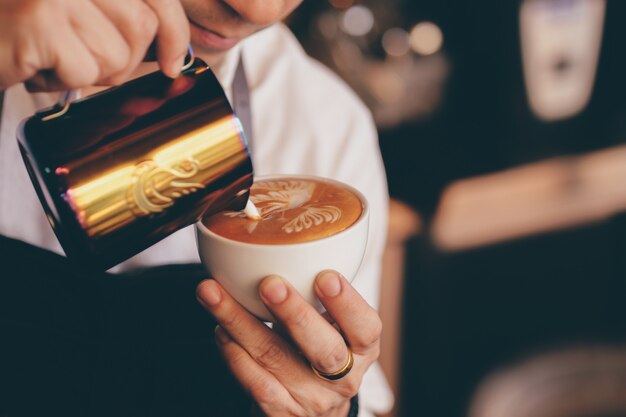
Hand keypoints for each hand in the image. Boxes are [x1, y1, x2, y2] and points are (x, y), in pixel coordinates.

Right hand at [0, 0, 189, 90]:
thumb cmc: (26, 20)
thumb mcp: (85, 7)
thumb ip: (127, 15)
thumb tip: (174, 49)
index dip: (174, 31)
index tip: (173, 62)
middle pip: (141, 27)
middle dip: (124, 58)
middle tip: (87, 57)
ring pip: (115, 54)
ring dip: (90, 70)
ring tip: (54, 56)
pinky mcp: (40, 21)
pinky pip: (84, 71)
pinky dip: (62, 80)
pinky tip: (37, 64)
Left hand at [196, 271, 381, 416]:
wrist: (314, 411)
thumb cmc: (322, 352)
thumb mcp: (336, 327)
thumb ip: (321, 296)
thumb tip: (281, 245)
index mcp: (363, 346)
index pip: (365, 326)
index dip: (347, 303)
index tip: (326, 276)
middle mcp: (343, 377)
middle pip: (324, 349)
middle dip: (295, 314)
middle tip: (269, 284)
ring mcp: (312, 398)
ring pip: (275, 358)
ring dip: (240, 322)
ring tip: (214, 294)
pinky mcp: (282, 411)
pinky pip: (254, 382)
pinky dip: (232, 352)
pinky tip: (220, 329)